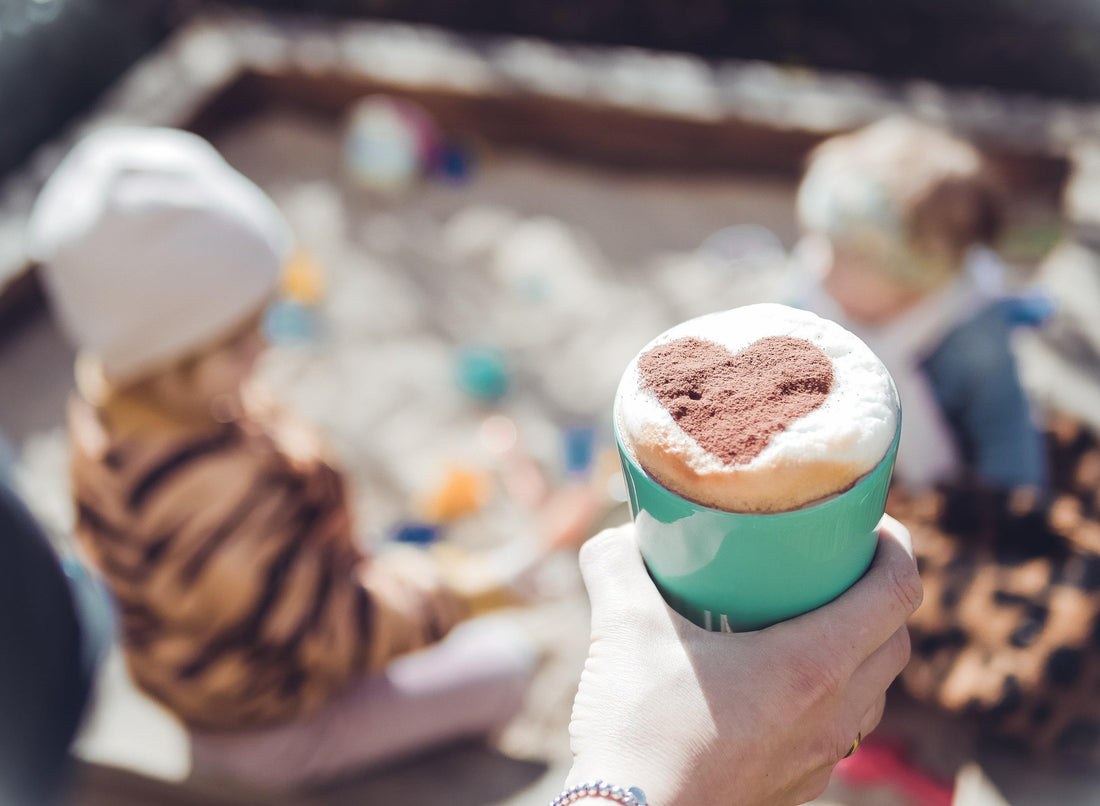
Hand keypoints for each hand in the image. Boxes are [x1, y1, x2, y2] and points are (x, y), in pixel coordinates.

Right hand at [566, 516, 920, 805]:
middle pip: (896, 640)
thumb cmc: (637, 729)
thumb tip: (623, 535)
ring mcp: (819, 758)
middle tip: (832, 564)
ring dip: (859, 648)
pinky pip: (838, 731)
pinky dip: (829, 695)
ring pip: (873, 691)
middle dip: (878, 593)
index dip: (896, 545)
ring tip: (807, 621)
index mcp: (811, 664)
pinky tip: (773, 686)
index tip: (866, 523)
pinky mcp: (797, 787)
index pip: (898, 591)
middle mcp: (833, 714)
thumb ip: (618, 564)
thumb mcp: (622, 626)